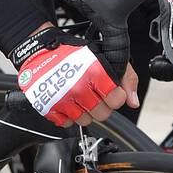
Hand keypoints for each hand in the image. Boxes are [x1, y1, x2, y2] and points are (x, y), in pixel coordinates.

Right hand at [12, 28, 131, 127]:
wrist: (39, 49)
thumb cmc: (72, 52)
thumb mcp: (104, 56)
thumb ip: (125, 77)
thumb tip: (133, 102)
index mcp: (94, 73)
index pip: (117, 101)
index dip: (115, 95)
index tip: (109, 89)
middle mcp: (78, 87)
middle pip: (103, 114)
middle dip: (101, 104)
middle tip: (92, 91)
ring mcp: (62, 99)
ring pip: (86, 120)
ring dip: (84, 110)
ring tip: (78, 94)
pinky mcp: (48, 106)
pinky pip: (66, 123)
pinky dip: (67, 114)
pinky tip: (67, 100)